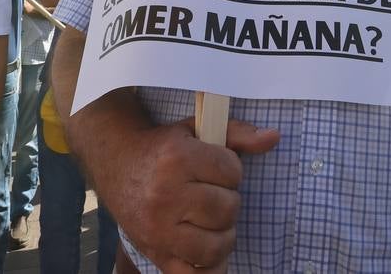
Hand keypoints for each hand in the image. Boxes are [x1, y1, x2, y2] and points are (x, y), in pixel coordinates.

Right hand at [101, 117, 278, 272]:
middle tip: (212, 193)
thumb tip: (273, 138)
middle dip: (228, 201)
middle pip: (227, 208)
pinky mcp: (155, 253)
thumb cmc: (162, 147)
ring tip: (210, 220)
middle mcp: (166, 195)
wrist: (116, 162)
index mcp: (177, 159)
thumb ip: (236, 133)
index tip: (216, 168)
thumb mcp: (196, 130)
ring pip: (216, 244)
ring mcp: (158, 228)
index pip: (232, 171)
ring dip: (222, 234)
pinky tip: (208, 253)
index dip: (231, 170)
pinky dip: (209, 269)